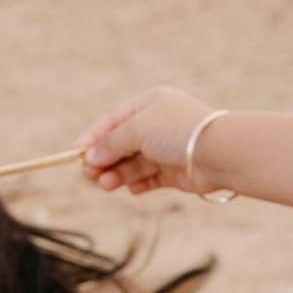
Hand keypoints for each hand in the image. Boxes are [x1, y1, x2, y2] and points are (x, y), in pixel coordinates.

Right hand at [80, 86, 210, 195]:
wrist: (219, 152)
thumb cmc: (178, 131)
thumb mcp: (136, 129)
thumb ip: (111, 143)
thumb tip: (91, 157)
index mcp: (150, 104)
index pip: (112, 120)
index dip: (92, 137)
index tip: (73, 154)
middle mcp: (158, 125)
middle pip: (121, 144)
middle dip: (103, 159)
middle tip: (89, 174)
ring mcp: (167, 149)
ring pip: (133, 164)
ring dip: (117, 174)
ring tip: (106, 184)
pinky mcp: (175, 172)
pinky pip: (149, 179)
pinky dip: (138, 184)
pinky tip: (131, 188)